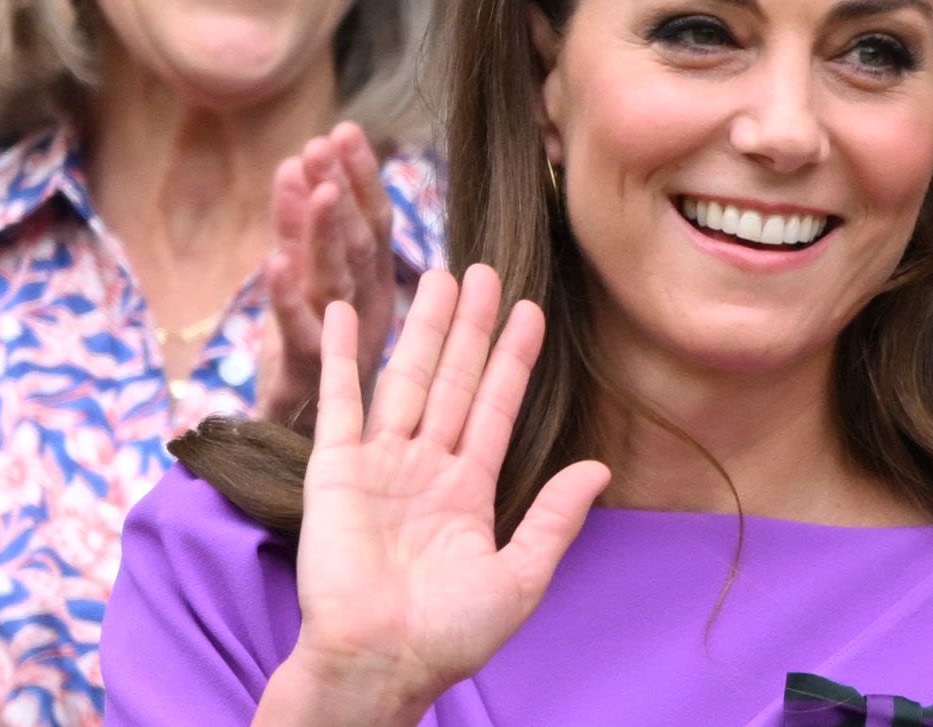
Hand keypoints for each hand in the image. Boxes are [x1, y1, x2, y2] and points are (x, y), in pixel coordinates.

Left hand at [258, 123, 398, 430]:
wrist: (292, 434)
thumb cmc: (306, 352)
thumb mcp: (304, 282)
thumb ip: (296, 229)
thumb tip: (295, 161)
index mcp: (373, 287)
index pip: (376, 222)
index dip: (362, 176)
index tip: (346, 130)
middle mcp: (366, 312)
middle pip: (363, 244)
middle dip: (346, 191)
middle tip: (329, 143)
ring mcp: (341, 344)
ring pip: (337, 282)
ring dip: (326, 234)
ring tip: (316, 187)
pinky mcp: (307, 374)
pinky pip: (298, 334)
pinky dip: (286, 299)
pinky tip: (274, 262)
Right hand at [266, 266, 609, 718]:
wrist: (378, 661)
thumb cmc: (448, 635)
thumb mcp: (519, 577)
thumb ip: (554, 518)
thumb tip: (598, 468)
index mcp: (467, 491)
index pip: (495, 408)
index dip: (513, 360)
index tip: (531, 312)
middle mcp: (424, 467)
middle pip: (452, 379)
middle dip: (470, 326)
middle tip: (483, 270)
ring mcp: (378, 463)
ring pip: (405, 378)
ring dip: (420, 327)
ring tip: (436, 274)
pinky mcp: (334, 469)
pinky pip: (340, 401)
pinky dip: (341, 355)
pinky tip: (344, 311)